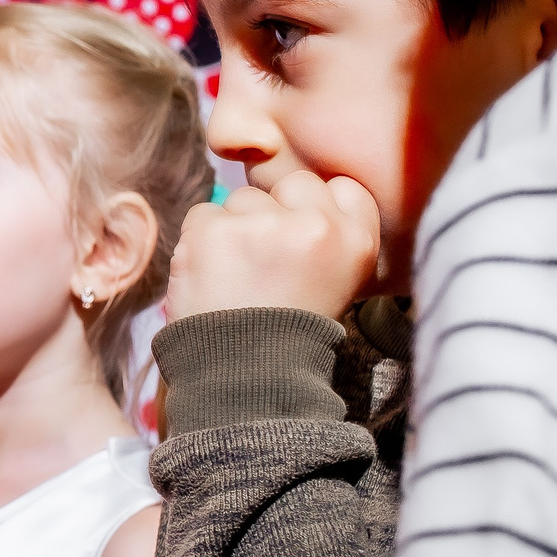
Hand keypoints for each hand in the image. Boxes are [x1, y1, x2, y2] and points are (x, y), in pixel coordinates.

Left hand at [165, 171, 380, 320]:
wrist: (244, 373)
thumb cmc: (289, 330)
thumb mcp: (338, 282)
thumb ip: (330, 235)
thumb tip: (299, 196)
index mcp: (357, 240)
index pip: (343, 187)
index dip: (316, 208)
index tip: (302, 237)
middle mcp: (317, 226)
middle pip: (292, 183)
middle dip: (275, 212)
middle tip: (267, 259)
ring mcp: (264, 225)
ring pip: (244, 198)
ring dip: (235, 228)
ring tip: (238, 275)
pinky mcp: (216, 230)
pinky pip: (203, 213)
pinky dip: (200, 240)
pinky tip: (212, 274)